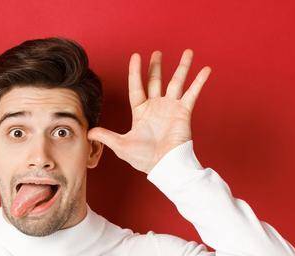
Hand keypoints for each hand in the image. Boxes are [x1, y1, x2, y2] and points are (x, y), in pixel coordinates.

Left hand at [88, 50, 210, 173]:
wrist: (165, 165)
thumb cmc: (144, 158)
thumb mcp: (121, 146)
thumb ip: (106, 136)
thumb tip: (89, 133)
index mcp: (141, 112)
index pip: (136, 87)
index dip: (135, 72)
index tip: (135, 56)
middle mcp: (156, 107)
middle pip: (156, 81)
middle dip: (156, 66)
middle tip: (157, 52)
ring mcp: (171, 108)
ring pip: (176, 82)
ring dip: (182, 67)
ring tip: (188, 52)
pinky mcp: (184, 111)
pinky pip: (192, 93)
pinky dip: (199, 81)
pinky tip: (205, 69)